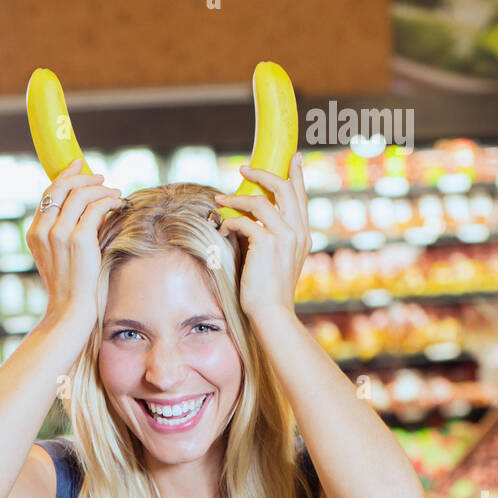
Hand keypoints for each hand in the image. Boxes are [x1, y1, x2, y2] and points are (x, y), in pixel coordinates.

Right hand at [27, 156, 124, 333]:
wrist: (70, 310)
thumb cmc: (70, 286)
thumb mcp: (58, 255)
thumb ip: (64, 230)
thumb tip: (88, 205)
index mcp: (34, 233)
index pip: (48, 193)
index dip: (65, 175)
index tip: (79, 164)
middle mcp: (43, 231)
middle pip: (62, 187)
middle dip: (83, 176)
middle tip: (101, 178)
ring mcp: (59, 235)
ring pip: (80, 194)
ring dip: (101, 188)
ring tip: (114, 193)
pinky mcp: (79, 240)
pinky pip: (96, 207)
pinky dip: (109, 200)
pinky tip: (118, 204)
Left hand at [217, 154, 311, 327]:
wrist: (272, 313)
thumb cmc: (269, 293)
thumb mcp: (278, 262)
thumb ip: (273, 241)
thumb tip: (251, 225)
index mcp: (303, 236)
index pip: (301, 197)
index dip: (296, 175)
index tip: (293, 157)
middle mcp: (297, 232)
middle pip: (284, 188)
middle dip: (263, 173)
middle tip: (243, 168)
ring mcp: (284, 236)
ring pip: (260, 201)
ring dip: (236, 198)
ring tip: (220, 199)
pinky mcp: (267, 244)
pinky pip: (245, 221)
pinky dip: (230, 222)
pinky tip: (222, 229)